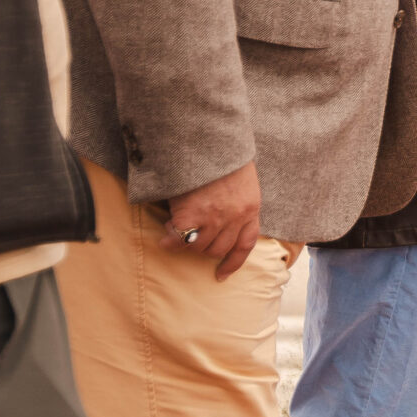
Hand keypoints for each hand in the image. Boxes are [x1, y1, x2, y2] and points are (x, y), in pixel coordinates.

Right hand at [161, 161, 262, 280]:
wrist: (208, 141)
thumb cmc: (223, 157)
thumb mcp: (242, 180)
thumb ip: (238, 201)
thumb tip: (224, 220)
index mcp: (251, 207)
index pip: (246, 243)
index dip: (234, 262)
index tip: (222, 275)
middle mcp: (235, 217)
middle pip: (219, 249)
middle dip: (203, 248)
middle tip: (191, 237)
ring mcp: (214, 217)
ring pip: (198, 247)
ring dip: (187, 244)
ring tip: (177, 230)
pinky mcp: (192, 215)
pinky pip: (178, 240)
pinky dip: (169, 241)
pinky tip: (165, 234)